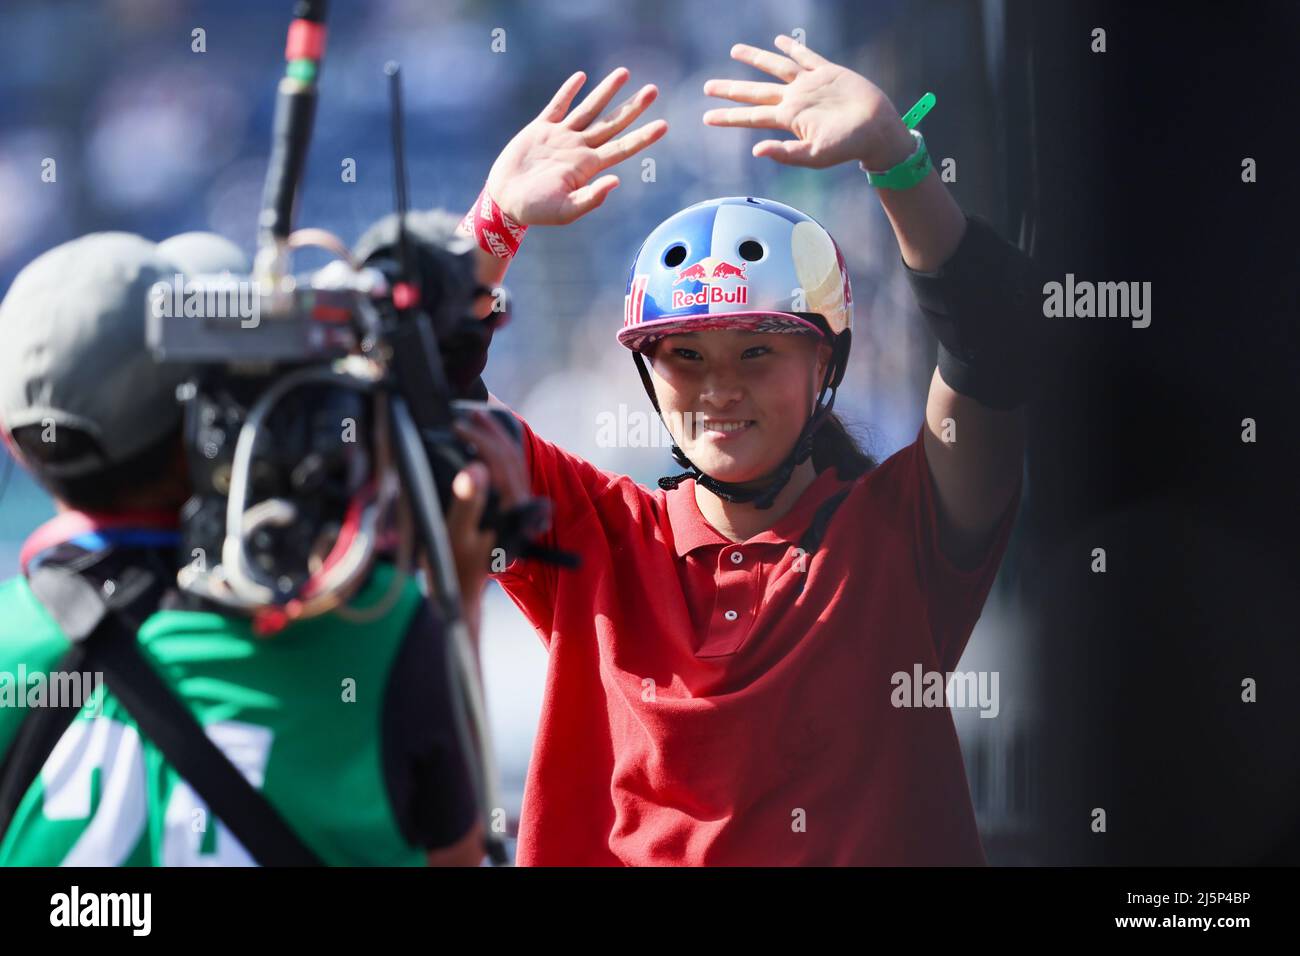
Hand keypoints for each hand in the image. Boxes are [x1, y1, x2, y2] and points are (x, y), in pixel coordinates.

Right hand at [447, 410, 536, 598]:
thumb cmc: (454, 566)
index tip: (456, 426)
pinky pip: (510, 473)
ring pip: (514, 463)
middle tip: (467, 414)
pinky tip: (484, 444)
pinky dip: (499, 453)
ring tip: (478, 420)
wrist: (461, 592)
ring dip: (498, 439)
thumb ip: (468, 502)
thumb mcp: (456, 535)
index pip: (500, 462)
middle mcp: (518, 505)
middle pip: (511, 457)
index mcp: (509, 508)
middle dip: (491, 432)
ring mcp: (515, 507)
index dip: (480, 439)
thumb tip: (476, 467)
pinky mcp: (508, 510)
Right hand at [486, 67, 667, 226]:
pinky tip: (581, 77)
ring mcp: (561, 136)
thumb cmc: (535, 211)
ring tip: (624, 72)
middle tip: (654, 89)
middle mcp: (579, 148)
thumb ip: (591, 198)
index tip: (664, 125)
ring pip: (589, 108)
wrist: (505, 200)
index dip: (643, 137)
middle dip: (633, 107)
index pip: (622, 148)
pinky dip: (569, 91)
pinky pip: (558, 106)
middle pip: (612, 123)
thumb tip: (616, 181)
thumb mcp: (565, 211)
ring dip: (606, 91)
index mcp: (588, 166)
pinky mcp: (540, 129)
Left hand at [703, 35, 914, 170]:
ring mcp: (809, 84)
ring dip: (755, 58)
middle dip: (731, 89)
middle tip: (707, 87)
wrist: (877, 130)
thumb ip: (786, 154)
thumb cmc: (847, 147)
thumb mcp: (814, 156)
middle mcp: (794, 99)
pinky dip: (791, 47)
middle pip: (756, 91)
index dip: (728, 117)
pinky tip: (779, 40)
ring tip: (735, 50)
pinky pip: (805, 56)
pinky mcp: (827, 71)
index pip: (752, 116)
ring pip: (775, 67)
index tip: (706, 118)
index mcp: (788, 119)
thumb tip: (755, 151)